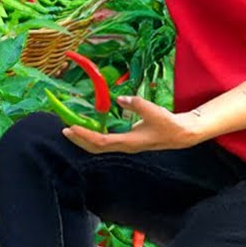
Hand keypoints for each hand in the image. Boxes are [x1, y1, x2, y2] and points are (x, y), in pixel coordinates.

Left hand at [61, 96, 205, 154]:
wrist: (181, 134)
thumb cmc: (169, 124)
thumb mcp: (154, 111)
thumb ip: (137, 104)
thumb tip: (120, 98)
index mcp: (129, 142)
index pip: (101, 142)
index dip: (85, 136)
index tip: (71, 128)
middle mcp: (124, 146)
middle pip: (96, 148)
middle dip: (79, 139)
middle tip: (64, 129)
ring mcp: (125, 144)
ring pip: (100, 146)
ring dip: (85, 138)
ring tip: (72, 128)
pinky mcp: (127, 140)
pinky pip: (106, 141)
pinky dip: (94, 135)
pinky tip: (90, 126)